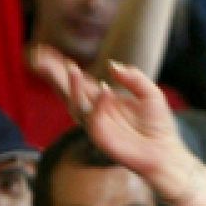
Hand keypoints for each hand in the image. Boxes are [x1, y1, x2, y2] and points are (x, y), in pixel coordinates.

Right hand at [30, 46, 196, 197]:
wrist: (166, 154)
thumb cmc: (159, 126)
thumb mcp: (150, 94)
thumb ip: (133, 78)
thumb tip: (111, 65)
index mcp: (103, 99)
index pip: (79, 81)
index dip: (62, 67)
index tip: (44, 51)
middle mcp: (96, 111)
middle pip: (68, 91)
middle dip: (54, 75)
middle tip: (39, 58)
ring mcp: (97, 125)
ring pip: (77, 105)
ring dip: (73, 87)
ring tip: (71, 69)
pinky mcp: (103, 139)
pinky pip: (95, 120)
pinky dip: (99, 105)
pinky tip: (105, 90)